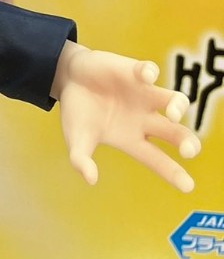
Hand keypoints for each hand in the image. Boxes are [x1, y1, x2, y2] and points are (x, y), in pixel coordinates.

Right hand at [53, 41, 198, 191]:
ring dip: (178, 107)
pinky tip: (145, 76)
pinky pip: (150, 72)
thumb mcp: (76, 139)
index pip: (157, 160)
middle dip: (187, 142)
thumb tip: (90, 180)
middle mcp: (145, 118)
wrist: (69, 79)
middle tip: (189, 150)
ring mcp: (144, 95)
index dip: (173, 173)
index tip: (188, 187)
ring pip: (175, 100)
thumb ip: (80, 160)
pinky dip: (150, 73)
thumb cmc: (77, 112)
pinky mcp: (135, 72)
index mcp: (132, 139)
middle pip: (176, 133)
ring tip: (172, 114)